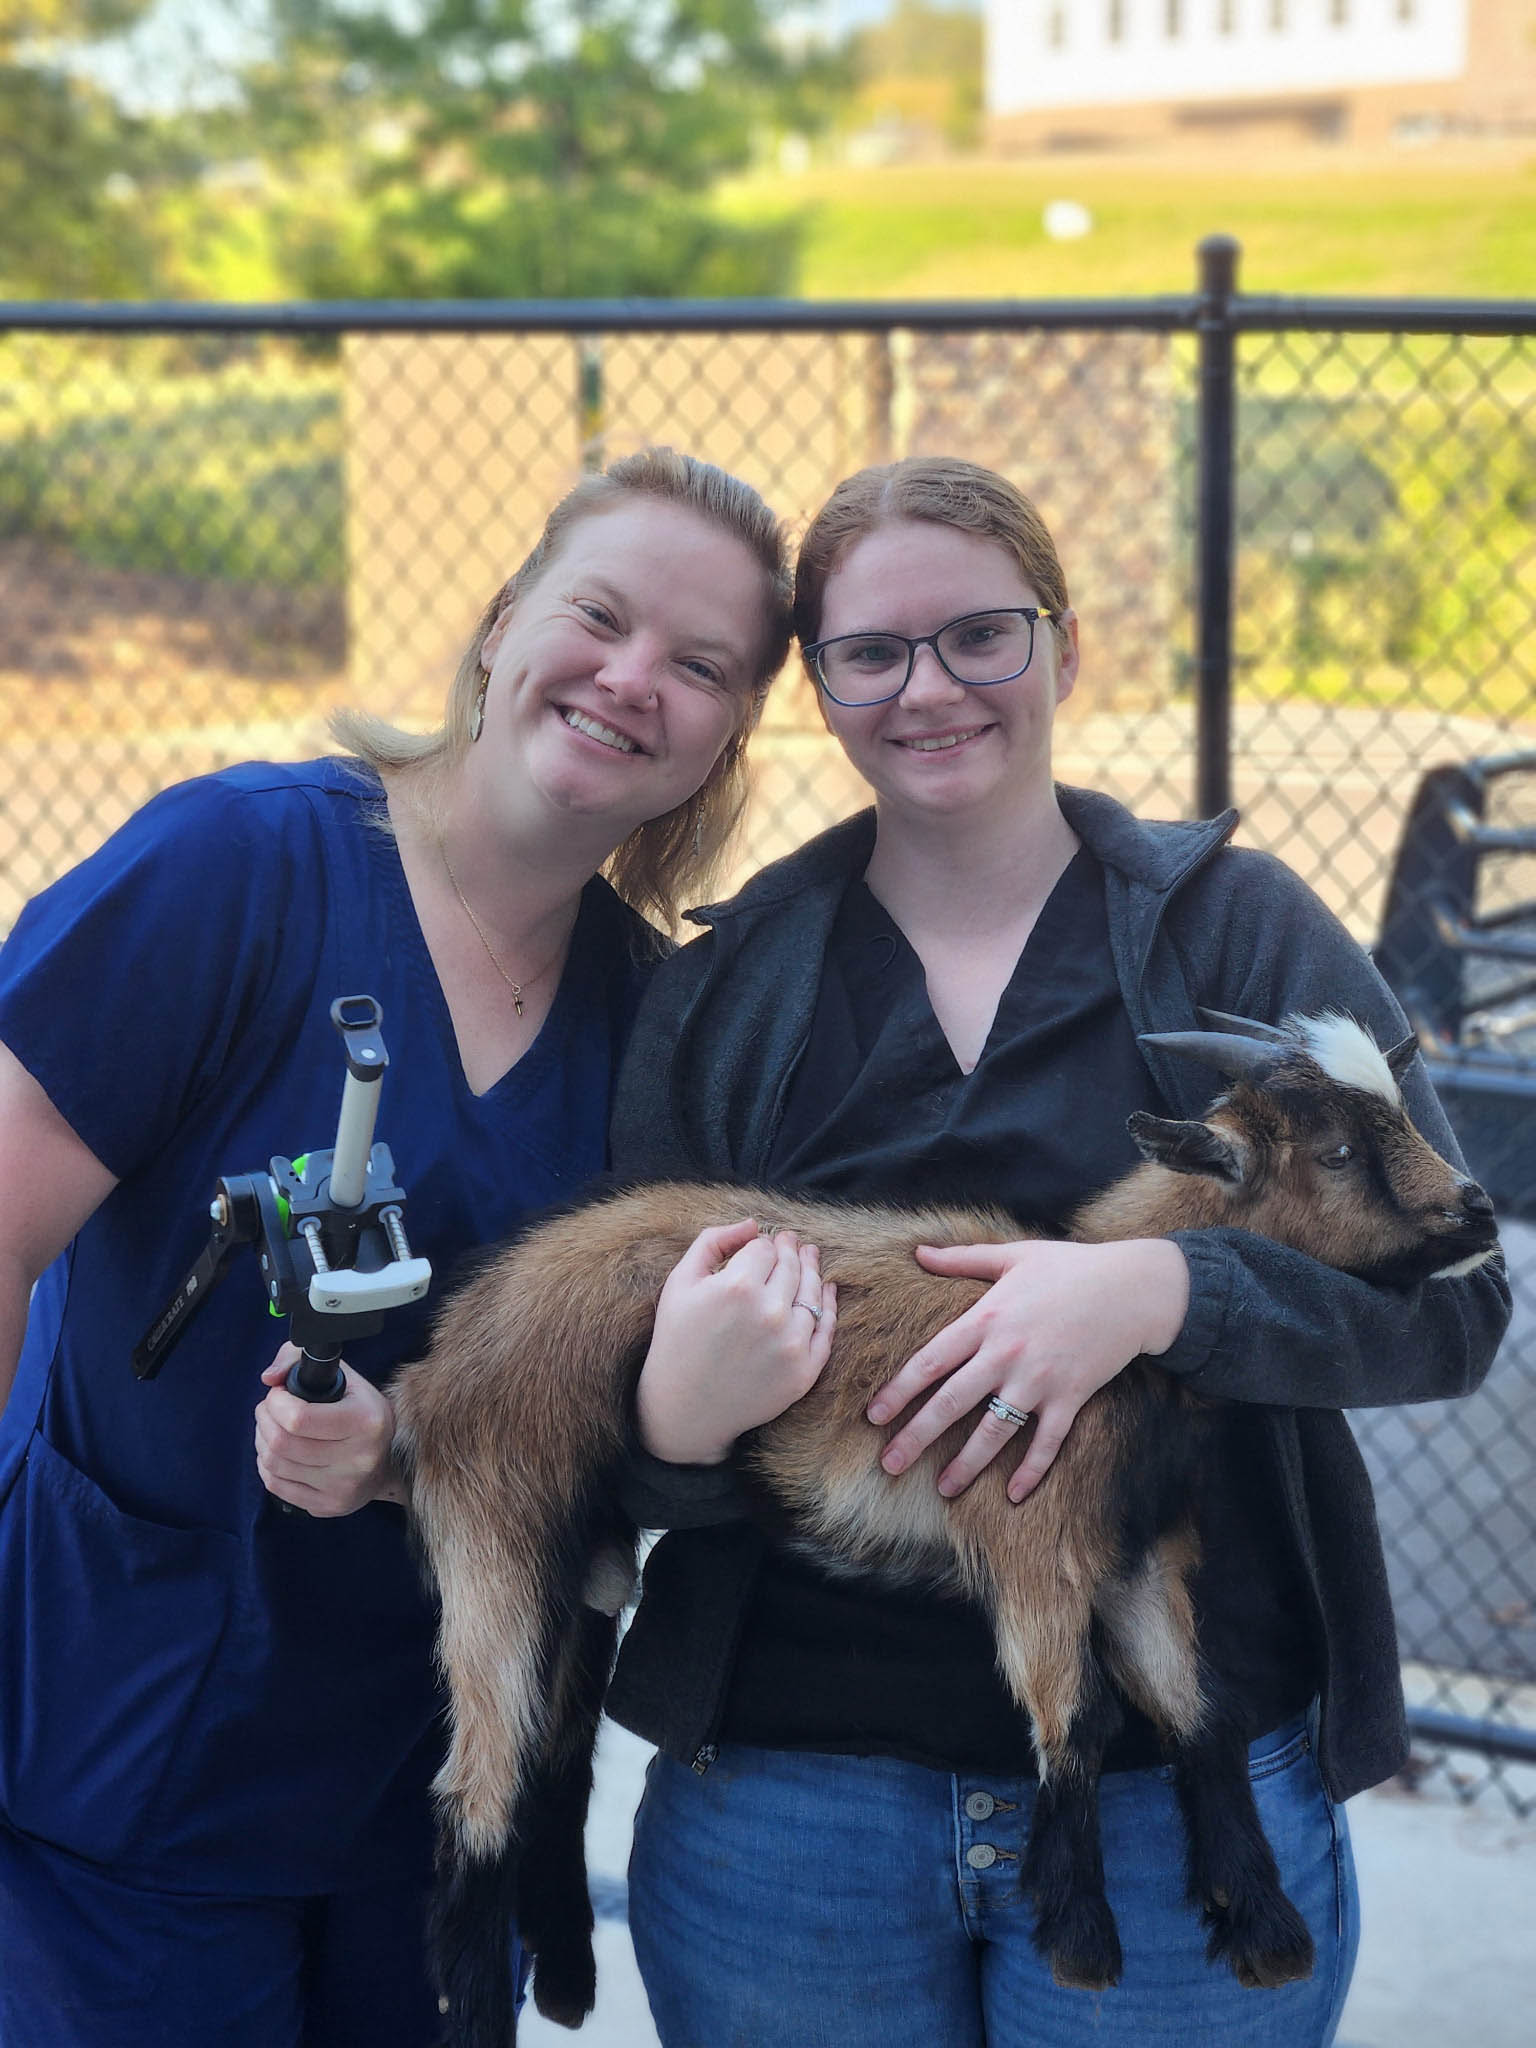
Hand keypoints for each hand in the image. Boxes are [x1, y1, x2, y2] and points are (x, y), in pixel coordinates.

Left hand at [254, 1345, 403, 1515]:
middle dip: (264, 1419)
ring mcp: (342, 1487)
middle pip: (281, 1443)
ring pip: (274, 1465)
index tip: (278, 1394)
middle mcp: (357, 1459)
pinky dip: (266, 1465)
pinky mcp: (328, 1506)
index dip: (275, 1403)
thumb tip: (268, 1378)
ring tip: (271, 1428)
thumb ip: (298, 1357)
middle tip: (269, 1409)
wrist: (390, 1460)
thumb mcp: (343, 1375)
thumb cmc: (359, 1411)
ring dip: (262, 1440)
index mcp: (365, 1422)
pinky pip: (276, 1486)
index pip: (298, 1418)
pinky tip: (276, 1452)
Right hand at [635, 1219, 837, 1464]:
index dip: (761, 1244)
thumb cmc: (677, 1339)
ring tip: (809, 1258)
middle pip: (792, 1266)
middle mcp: (770, 1314)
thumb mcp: (680, 1282)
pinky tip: (826, 1290)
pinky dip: (828, 1305)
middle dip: (790, 1250)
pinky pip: (826, 1329)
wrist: (684, 1407)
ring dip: (812, 1271)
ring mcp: (791, 1345)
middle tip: (791, 1242)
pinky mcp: (804, 1372)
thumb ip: (713, 1241)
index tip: (758, 1247)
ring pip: (813, 1292)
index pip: (765, 1248)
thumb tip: (753, 1224)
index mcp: (737, 1287)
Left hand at [866, 1237, 1189, 1502]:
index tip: (874, 1417)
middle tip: (889, 1465)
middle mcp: (1006, 1354)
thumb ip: (961, 1259)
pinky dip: (1031, 1471)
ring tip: (943, 1489)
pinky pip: (1047, 1442)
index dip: (899, 1391)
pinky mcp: (1071, 1397)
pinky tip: (1013, 1495)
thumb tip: (918, 1251)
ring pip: (994, 1431)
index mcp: (986, 1318)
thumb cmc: (1070, 1267)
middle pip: (951, 1403)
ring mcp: (1039, 1380)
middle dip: (917, 1437)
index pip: (930, 1361)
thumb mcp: (1013, 1254)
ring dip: (967, 1464)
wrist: (1133, 1286)